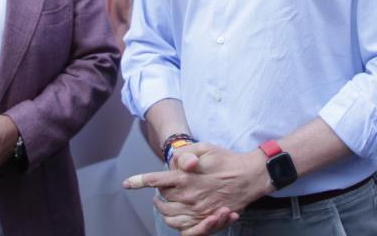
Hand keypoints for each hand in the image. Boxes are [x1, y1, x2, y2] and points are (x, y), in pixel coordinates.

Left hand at [124, 143, 267, 234]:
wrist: (250, 176)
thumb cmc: (227, 160)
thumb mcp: (205, 148)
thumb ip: (186, 154)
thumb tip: (176, 162)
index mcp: (185, 177)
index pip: (155, 180)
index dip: (138, 181)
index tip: (127, 183)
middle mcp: (188, 196)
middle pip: (161, 199)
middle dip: (157, 194)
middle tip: (160, 189)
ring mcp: (197, 210)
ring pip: (169, 216)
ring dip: (163, 209)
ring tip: (164, 203)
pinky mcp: (206, 220)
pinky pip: (183, 228)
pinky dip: (175, 223)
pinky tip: (175, 216)